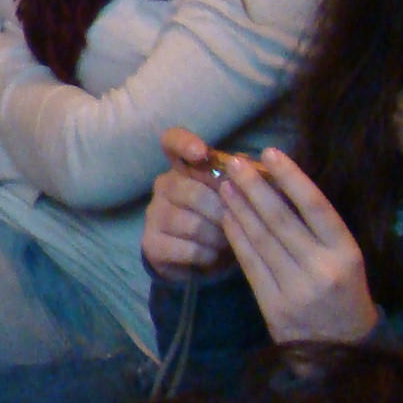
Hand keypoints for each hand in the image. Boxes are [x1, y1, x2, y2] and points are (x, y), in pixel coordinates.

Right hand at [143, 126, 232, 278]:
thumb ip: (244, 179)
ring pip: (192, 224)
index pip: (172, 142)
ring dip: (218, 237)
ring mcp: (154, 214)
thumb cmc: (223, 219)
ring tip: (228, 242)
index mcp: (183, 167)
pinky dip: (208, 255)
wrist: (200, 259)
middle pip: (194, 192)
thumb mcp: (236, 196)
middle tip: (238, 224)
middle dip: (223, 212)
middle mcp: (163, 185)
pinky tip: (213, 255)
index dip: (184, 144)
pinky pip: (188, 249)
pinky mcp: (151, 244)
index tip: (201, 152)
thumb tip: (252, 166)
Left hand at [211, 147, 380, 344]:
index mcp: (346, 253)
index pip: (316, 206)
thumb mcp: (345, 258)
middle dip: (254, 187)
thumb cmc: (344, 292)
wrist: (343, 350)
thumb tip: (282, 183)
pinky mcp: (273, 306)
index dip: (291, 177)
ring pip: (261, 240)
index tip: (270, 153)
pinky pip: (249, 264)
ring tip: (225, 185)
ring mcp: (296, 289)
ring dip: (240, 209)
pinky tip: (226, 217)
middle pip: (281, 220)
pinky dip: (236, 238)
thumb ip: (319, 227)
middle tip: (234, 163)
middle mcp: (322, 269)